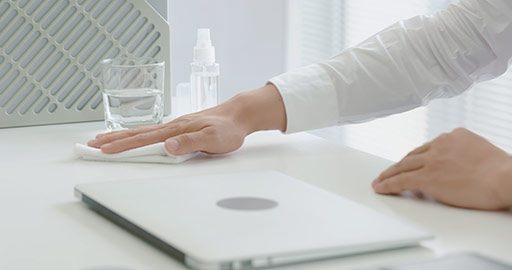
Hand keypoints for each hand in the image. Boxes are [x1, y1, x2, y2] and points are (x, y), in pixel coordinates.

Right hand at [87, 84, 285, 154]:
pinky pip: (152, 131)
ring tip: (104, 138)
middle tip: (92, 143)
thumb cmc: (228, 128)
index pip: (144, 139)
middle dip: (113, 139)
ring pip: (142, 131)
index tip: (104, 150)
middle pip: (136, 133)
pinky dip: (136, 134)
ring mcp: (174, 126)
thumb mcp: (213, 139)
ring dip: (121, 135)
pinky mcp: (179, 128)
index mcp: (176, 129)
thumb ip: (191, 143)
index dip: (123, 146)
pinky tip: (133, 136)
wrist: (239, 115)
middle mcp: (172, 126)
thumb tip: (168, 147)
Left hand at [372, 128, 511, 209]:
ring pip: (403, 166)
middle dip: (399, 165)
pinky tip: (380, 187)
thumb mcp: (482, 153)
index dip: (416, 158)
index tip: (409, 163)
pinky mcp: (427, 176)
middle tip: (388, 172)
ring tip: (379, 181)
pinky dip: (388, 184)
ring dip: (388, 174)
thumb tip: (457, 166)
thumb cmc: (503, 172)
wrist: (506, 178)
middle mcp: (441, 143)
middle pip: (412, 155)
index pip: (429, 147)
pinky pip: (401, 180)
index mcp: (455, 135)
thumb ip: (465, 155)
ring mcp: (432, 159)